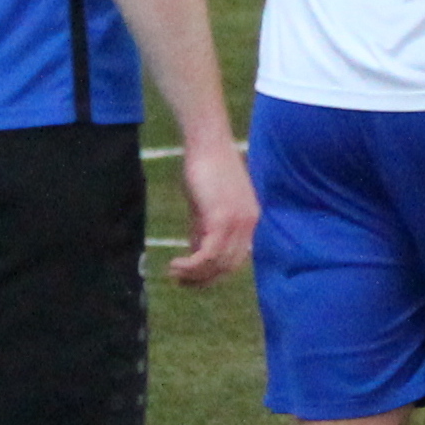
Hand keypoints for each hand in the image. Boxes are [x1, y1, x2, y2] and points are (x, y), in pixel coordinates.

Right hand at [169, 138, 257, 286]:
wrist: (207, 143)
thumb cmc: (204, 169)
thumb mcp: (205, 206)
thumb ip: (203, 229)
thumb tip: (195, 252)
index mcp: (251, 220)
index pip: (236, 259)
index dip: (214, 273)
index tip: (193, 279)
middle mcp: (250, 224)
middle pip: (229, 266)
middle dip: (203, 279)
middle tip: (180, 282)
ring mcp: (238, 222)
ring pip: (217, 264)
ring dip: (194, 274)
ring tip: (173, 273)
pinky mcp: (222, 219)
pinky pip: (208, 254)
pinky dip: (191, 265)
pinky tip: (176, 265)